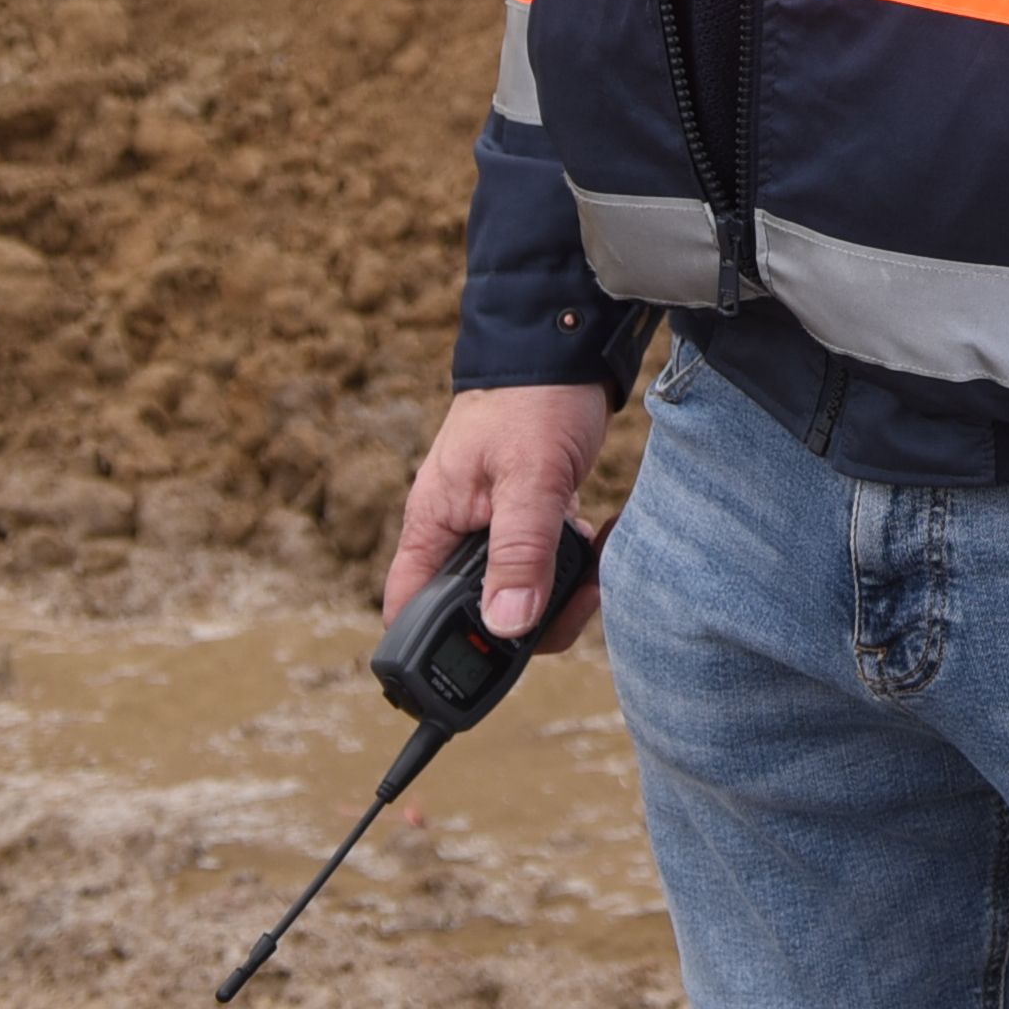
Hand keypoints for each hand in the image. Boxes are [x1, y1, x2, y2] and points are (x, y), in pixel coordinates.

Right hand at [384, 384, 609, 653]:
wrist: (565, 347)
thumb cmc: (534, 401)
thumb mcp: (530, 478)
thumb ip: (519, 552)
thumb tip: (506, 626)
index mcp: (433, 525)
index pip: (408, 609)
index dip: (434, 647)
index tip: (489, 661)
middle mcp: (457, 532)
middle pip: (477, 612)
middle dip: (531, 617)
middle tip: (579, 596)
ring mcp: (493, 526)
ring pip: (520, 591)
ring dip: (564, 587)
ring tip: (597, 559)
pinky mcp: (529, 516)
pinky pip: (548, 562)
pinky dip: (577, 561)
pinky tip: (600, 534)